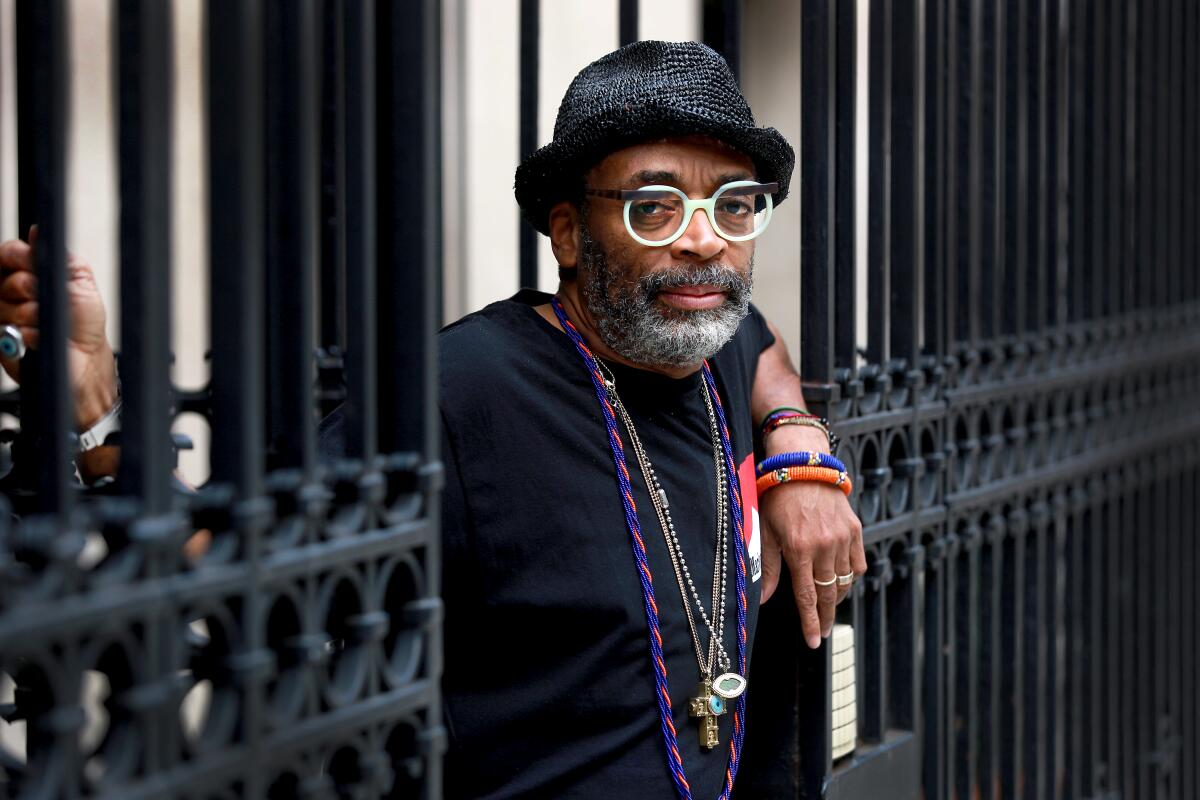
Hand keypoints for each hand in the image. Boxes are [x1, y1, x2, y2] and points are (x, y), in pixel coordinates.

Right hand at [0, 227, 117, 429]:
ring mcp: (3, 315)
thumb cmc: (82, 320)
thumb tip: (36, 232)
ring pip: (5, 305)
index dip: (17, 256)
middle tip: (43, 297)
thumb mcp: (78, 281)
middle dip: (30, 288)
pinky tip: (39, 336)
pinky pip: (6, 329)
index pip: (7, 253)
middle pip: (6, 279)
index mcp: (27, 273)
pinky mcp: (1, 339)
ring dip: (32, 313)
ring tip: (46, 321)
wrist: (85, 357)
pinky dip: (29, 333)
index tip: (30, 263)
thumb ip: (56, 258)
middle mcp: (10, 292)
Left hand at [758, 426, 866, 648]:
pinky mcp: (855, 530)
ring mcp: (842, 539)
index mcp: (799, 549)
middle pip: (829, 594)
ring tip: (829, 606)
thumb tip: (761, 599)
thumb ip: (765, 567)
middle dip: (826, 617)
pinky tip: (842, 580)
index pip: (807, 596)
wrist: (804, 466)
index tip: (815, 641)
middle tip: (824, 631)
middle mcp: (824, 547)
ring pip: (845, 581)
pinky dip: (851, 576)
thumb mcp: (765, 531)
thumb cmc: (778, 497)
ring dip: (837, 597)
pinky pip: (858, 564)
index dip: (811, 622)